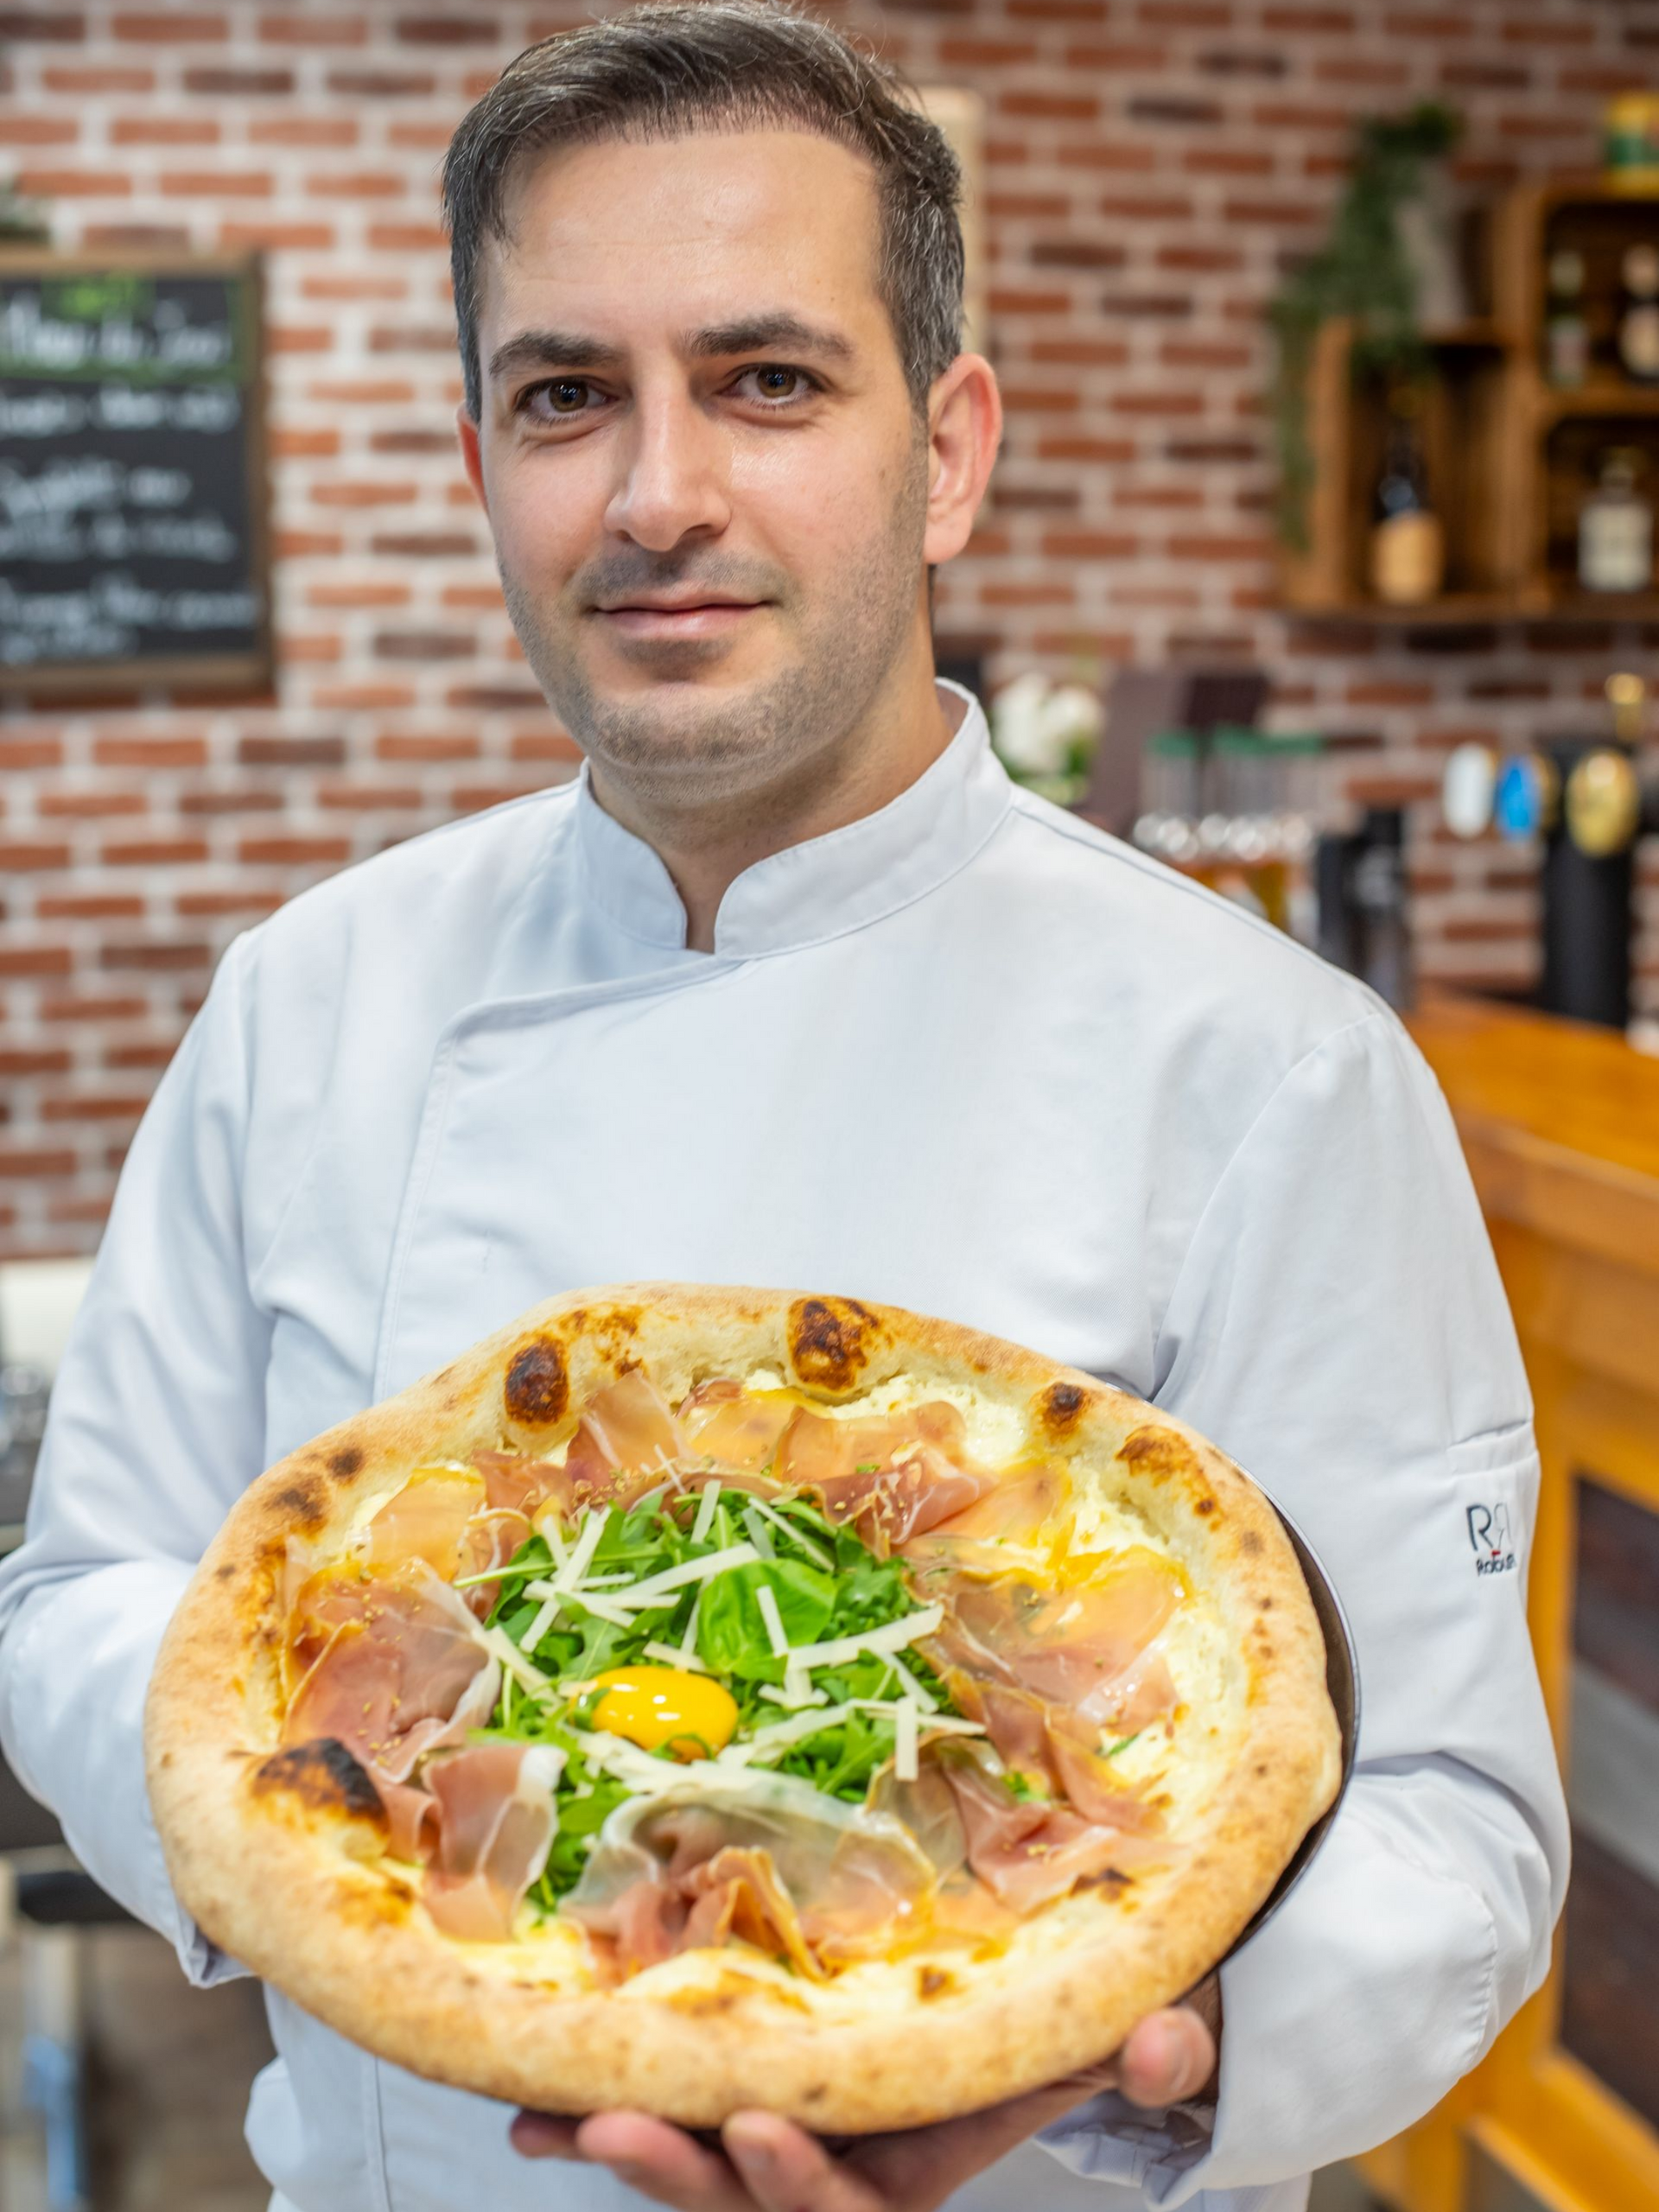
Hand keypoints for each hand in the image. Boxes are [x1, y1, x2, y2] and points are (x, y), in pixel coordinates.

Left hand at [511, 1975, 1219, 2211]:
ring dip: (623, 2148)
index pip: (852, 2208)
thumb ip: (1148, 2051)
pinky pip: (672, 2122)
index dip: (800, 2184)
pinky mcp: (739, 2100)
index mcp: (915, 2172)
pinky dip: (602, 2111)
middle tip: (614, 2127)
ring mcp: (780, 2141)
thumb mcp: (1123, 2032)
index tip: (760, 2128)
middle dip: (681, 2176)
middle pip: (745, 2207)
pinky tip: (531, 2098)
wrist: (1032, 1999)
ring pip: (692, 2174)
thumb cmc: (1065, 2015)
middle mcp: (836, 2173)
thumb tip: (1164, 2047)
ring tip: (547, 2118)